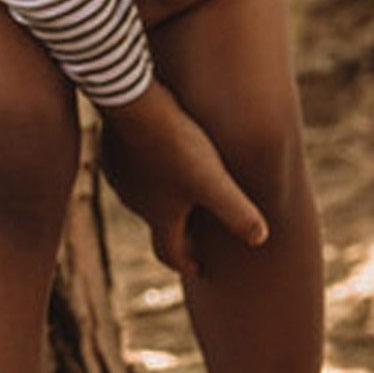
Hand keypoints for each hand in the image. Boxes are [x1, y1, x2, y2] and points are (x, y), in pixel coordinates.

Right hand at [99, 83, 267, 278]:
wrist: (132, 104)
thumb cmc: (175, 145)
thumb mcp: (213, 180)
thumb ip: (237, 211)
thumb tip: (261, 238)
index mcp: (161, 216)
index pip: (170, 252)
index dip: (186, 263)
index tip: (197, 268)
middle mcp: (136, 204)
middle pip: (158, 224)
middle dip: (177, 229)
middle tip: (195, 232)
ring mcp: (121, 178)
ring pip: (142, 196)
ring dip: (160, 197)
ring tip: (180, 189)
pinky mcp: (112, 153)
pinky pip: (131, 168)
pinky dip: (146, 169)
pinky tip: (159, 154)